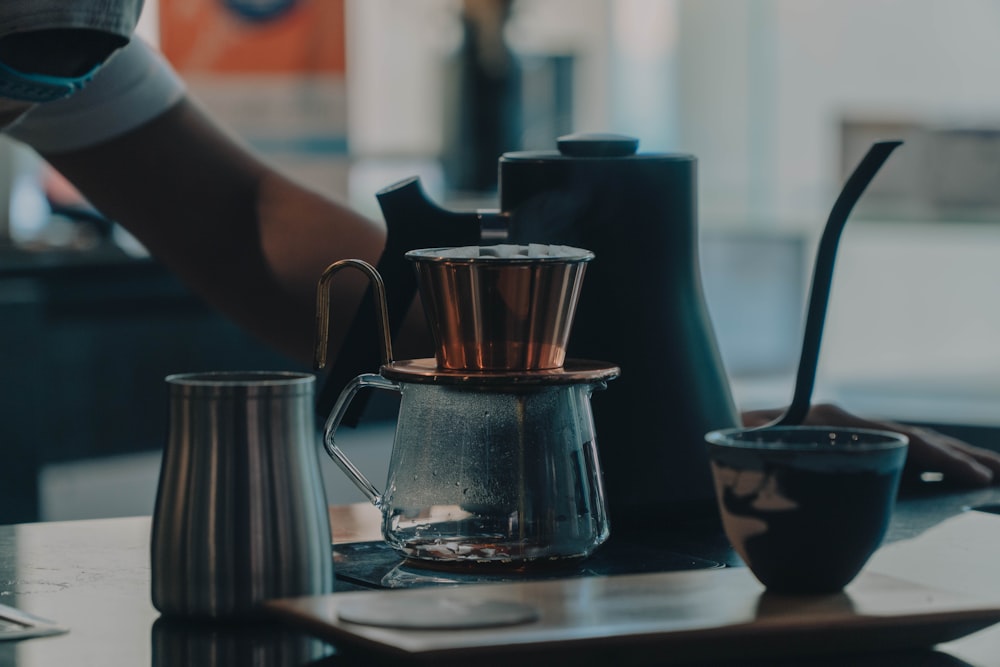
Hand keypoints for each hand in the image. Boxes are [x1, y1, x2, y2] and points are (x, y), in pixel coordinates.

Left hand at [741, 403, 999, 487]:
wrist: (705, 417)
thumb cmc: (727, 441)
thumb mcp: (749, 451)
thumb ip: (782, 463)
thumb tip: (813, 466)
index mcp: (826, 421)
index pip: (898, 439)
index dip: (939, 458)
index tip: (975, 477)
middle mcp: (840, 420)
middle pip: (912, 436)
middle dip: (960, 456)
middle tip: (998, 476)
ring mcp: (843, 427)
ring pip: (906, 440)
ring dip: (951, 455)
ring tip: (991, 472)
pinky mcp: (842, 437)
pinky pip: (891, 447)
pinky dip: (926, 458)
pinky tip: (951, 470)